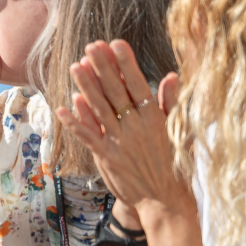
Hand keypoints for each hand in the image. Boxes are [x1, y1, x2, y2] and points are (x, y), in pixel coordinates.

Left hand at [52, 40, 189, 229]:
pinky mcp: (107, 157)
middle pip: (115, 92)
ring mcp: (120, 142)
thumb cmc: (177, 166)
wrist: (167, 201)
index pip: (138, 84)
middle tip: (91, 46)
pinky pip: (88, 136)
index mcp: (155, 118)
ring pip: (99, 109)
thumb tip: (171, 76)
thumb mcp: (181, 132)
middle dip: (102, 67)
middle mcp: (136, 127)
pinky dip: (75, 122)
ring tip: (75, 66)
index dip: (126, 63)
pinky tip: (63, 106)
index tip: (116, 43)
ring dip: (86, 87)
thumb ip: (172, 103)